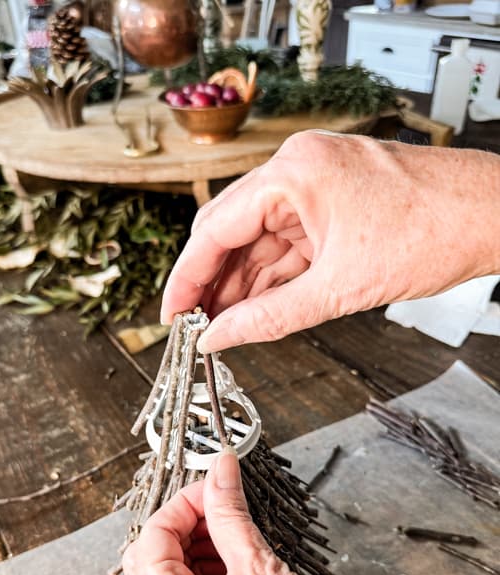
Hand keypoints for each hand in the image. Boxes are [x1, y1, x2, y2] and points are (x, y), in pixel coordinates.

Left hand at [123, 448, 424, 574]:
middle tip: (229, 507)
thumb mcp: (262, 571)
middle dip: (192, 526)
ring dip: (203, 554)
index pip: (154, 535)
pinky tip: (245, 572)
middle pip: (157, 559)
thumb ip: (231, 514)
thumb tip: (220, 472)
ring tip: (244, 540)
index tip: (219, 483)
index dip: (187, 500)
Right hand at [161, 132, 499, 352]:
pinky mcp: (333, 205)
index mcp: (294, 172)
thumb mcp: (339, 289)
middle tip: (197, 326)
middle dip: (214, 284)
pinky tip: (255, 307)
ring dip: (242, 284)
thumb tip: (221, 337)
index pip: (216, 228)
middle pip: (233, 233)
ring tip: (224, 326)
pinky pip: (288, 244)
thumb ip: (270, 318)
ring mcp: (316, 185)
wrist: (492, 219)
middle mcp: (299, 169)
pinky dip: (273, 277)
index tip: (173, 313)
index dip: (188, 277)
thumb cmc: (434, 232)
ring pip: (260, 242)